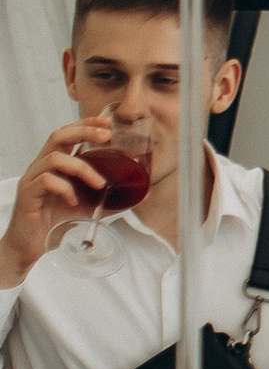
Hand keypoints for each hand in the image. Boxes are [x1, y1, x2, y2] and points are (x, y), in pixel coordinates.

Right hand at [0, 122, 121, 284]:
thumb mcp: (89, 206)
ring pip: (54, 158)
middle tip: (106, 137)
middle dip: (84, 131)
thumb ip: (111, 197)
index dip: (86, 124)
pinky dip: (65, 188)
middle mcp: (42, 167)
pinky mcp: (27, 195)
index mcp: (55, 164)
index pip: (68, 134)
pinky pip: (45, 181)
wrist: (31, 246)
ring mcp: (32, 179)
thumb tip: (142, 193)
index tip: (108, 122)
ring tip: (99, 184)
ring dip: (81, 168)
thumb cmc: (57, 222)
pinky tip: (74, 202)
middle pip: (58, 135)